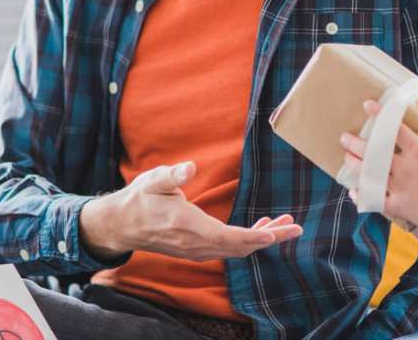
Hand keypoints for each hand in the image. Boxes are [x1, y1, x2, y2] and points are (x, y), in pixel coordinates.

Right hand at [79, 161, 301, 261]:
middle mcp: (196, 244)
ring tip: (284, 223)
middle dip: (270, 237)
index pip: (228, 237)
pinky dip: (248, 239)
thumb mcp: (153, 181)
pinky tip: (261, 228)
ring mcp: (197, 250)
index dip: (254, 237)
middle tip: (295, 227)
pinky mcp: (197, 249)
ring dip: (262, 238)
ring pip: (237, 249)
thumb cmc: (140, 199)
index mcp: (188, 226)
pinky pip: (229, 248)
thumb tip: (189, 167)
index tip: (275, 233)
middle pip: (240, 246)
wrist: (122, 225)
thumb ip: (172, 175)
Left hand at [340, 101, 417, 231]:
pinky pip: (375, 200)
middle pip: (374, 152)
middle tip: (344, 137)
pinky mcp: (396, 205)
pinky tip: (354, 191)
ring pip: (370, 173)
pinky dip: (363, 196)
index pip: (395, 129)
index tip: (368, 105)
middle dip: (356, 143)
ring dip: (356, 165)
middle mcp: (403, 167)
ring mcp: (397, 187)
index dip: (381, 115)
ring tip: (347, 158)